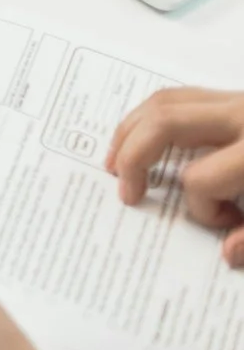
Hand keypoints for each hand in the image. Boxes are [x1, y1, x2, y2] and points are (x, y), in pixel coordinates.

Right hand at [109, 87, 243, 261]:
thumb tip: (227, 252)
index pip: (201, 179)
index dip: (205, 211)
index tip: (226, 228)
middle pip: (165, 121)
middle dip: (136, 155)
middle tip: (125, 190)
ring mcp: (241, 99)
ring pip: (166, 100)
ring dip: (134, 129)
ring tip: (118, 161)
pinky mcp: (241, 97)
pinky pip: (183, 96)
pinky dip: (155, 116)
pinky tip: (148, 140)